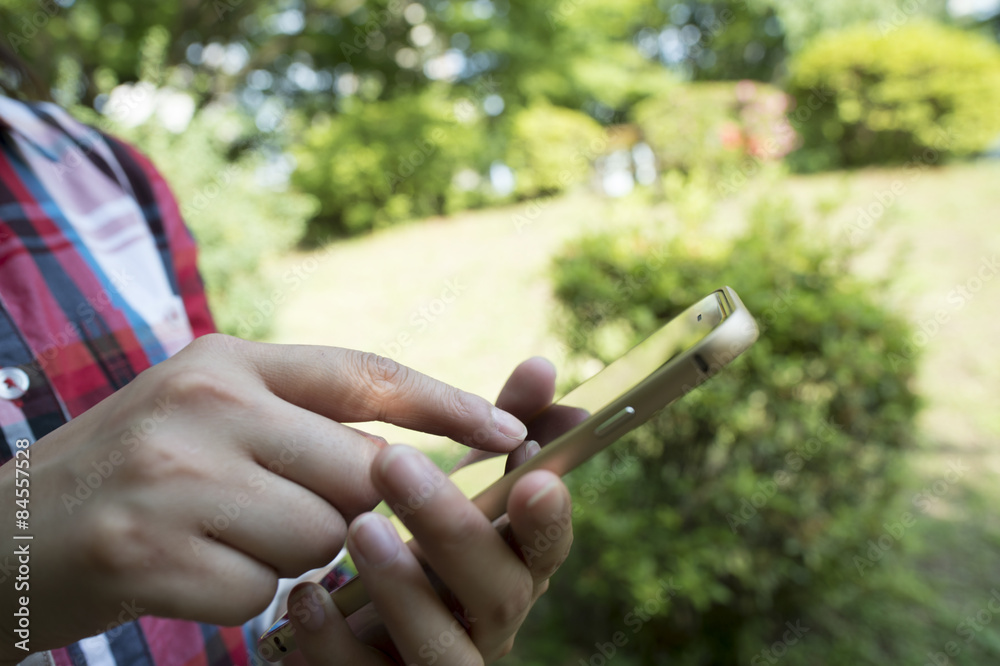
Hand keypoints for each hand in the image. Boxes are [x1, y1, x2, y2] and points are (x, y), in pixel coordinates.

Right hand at [0, 335, 528, 660]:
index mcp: (225, 360)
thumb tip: (404, 453)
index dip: (447, 402)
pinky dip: (239, 597)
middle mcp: (205, 405)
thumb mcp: (206, 413)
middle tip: (278, 511)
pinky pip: (263, 592)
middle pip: (360, 471)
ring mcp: (175, 477)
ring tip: (216, 537)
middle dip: (348, 509)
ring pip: (321, 536)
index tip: (510, 429)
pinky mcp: (151, 555)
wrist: (1, 536)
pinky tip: (183, 574)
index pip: (365, 375)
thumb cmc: (126, 472)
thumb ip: (298, 418)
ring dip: (288, 555)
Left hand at [285, 357, 575, 664]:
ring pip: (442, 650)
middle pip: (499, 594)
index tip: (532, 475)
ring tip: (359, 527)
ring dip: (404, 588)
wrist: (353, 623)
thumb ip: (495, 425)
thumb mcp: (453, 481)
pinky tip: (305, 596)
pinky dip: (336, 641)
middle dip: (454, 529)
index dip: (548, 516)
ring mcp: (438, 663)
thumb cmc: (420, 541)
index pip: (548, 547)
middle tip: (396, 463)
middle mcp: (488, 624)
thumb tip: (542, 364)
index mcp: (513, 566)